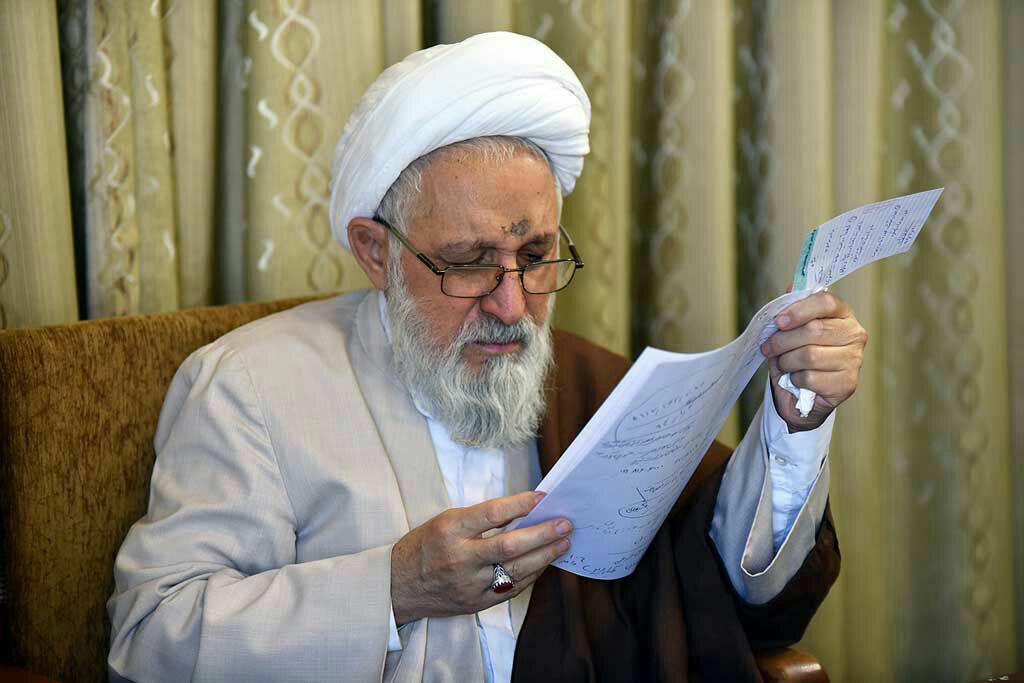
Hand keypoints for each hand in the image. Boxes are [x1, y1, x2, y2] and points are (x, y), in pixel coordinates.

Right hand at [390, 491, 570, 624]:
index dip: (520, 504)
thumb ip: (480, 518)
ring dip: (544, 556)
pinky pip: (511, 588)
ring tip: (563, 542)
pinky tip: (544, 562)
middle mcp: (460, 558)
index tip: (541, 496)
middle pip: (509, 546)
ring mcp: (469, 584)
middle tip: (565, 523)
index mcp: (450, 529)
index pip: (492, 514)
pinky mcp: (475, 603)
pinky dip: (531, 574)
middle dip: (542, 534)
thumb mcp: (445, 521)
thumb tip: (522, 511)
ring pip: (516, 571)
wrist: (397, 586)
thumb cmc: (425, 546)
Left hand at [760, 290, 867, 431]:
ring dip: (787, 361)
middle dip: (783, 340)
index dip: (798, 310)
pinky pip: (811, 378)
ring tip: (783, 364)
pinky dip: (795, 379)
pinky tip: (796, 379)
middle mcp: (854, 334)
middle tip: (768, 348)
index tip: (778, 321)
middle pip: (814, 330)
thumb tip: (791, 286)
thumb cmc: (797, 357)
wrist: (802, 395)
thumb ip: (792, 308)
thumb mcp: (790, 330)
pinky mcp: (847, 383)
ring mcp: (854, 360)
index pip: (826, 301)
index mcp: (843, 314)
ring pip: (810, 355)